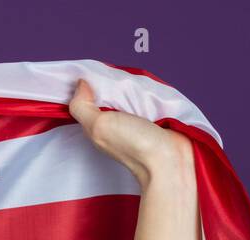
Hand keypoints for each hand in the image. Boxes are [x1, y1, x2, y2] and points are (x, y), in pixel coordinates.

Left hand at [68, 78, 192, 185]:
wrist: (169, 160)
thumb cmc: (133, 145)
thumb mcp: (98, 125)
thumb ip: (83, 107)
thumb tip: (80, 84)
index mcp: (96, 126)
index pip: (85, 100)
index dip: (86, 84)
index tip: (92, 68)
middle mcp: (112, 123)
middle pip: (106, 94)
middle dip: (109, 81)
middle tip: (115, 69)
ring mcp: (133, 121)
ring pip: (126, 94)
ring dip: (129, 84)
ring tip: (132, 74)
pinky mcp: (153, 117)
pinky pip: (145, 98)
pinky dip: (145, 91)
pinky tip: (147, 85)